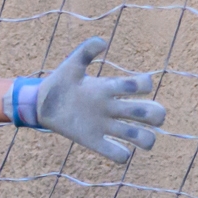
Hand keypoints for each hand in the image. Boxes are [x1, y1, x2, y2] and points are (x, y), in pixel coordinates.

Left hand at [7, 37, 166, 163]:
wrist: (40, 104)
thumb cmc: (60, 83)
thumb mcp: (71, 65)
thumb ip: (85, 52)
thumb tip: (102, 42)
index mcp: (110, 88)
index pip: (141, 86)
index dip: (144, 85)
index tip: (134, 86)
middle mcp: (112, 108)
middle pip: (149, 113)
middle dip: (156, 115)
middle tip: (148, 117)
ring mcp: (104, 125)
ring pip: (139, 136)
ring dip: (146, 139)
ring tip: (139, 140)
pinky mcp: (93, 141)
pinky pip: (116, 154)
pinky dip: (121, 155)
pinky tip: (118, 152)